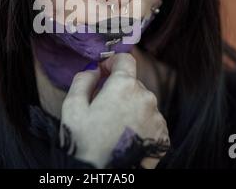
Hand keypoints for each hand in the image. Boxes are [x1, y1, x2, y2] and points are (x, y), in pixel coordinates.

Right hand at [60, 53, 169, 167]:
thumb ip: (83, 79)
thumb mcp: (72, 107)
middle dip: (118, 90)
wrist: (101, 178)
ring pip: (142, 103)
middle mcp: (146, 98)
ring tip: (114, 128)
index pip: (125, 59)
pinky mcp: (163, 136)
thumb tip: (94, 70)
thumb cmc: (84, 143)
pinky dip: (140, 125)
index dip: (112, 62)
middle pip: (132, 83)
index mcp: (124, 86)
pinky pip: (151, 121)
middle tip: (101, 108)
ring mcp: (157, 118)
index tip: (103, 72)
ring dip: (130, 108)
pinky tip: (126, 137)